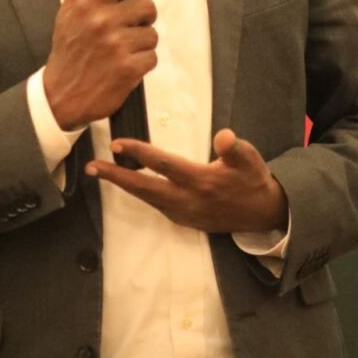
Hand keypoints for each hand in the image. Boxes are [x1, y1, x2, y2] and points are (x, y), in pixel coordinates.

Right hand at [44, 0, 157, 128]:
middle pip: (146, 5)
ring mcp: (117, 45)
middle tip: (133, 26)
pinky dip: (143, 63)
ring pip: (152, 34)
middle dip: (144, 17)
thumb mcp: (66, 14)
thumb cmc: (68, 53)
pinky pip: (152, 56)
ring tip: (125, 51)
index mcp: (87, 5)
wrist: (61, 97)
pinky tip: (127, 67)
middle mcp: (102, 22)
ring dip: (142, 43)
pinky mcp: (129, 68)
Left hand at [85, 128, 288, 233]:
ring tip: (102, 171)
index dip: (139, 153)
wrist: (264, 215)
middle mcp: (188, 200)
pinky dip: (140, 193)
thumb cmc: (254, 181)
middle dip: (116, 177)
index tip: (117, 144)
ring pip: (147, 198)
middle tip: (92, 167)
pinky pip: (156, 205)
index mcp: (201, 181)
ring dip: (124, 185)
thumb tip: (223, 136)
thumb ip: (235, 148)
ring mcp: (184, 214)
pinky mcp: (184, 220)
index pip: (163, 165)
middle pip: (144, 188)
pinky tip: (129, 183)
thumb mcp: (251, 161)